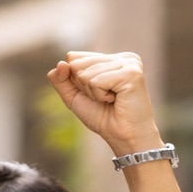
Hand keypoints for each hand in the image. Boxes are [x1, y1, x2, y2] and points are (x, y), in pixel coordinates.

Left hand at [47, 51, 161, 154]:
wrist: (120, 134)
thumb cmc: (101, 116)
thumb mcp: (73, 96)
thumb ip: (60, 79)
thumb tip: (62, 62)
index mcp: (111, 58)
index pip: (74, 58)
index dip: (76, 81)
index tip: (95, 93)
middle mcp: (123, 57)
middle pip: (78, 65)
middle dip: (83, 87)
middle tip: (104, 98)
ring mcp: (129, 63)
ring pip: (86, 74)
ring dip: (93, 93)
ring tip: (111, 99)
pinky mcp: (132, 73)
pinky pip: (96, 81)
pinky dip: (99, 95)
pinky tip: (115, 99)